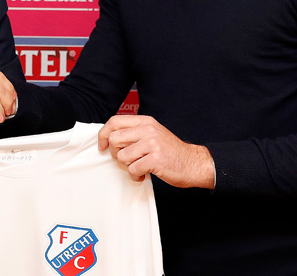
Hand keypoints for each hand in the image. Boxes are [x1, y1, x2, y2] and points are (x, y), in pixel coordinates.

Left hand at [99, 115, 215, 188]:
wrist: (194, 163)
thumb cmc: (170, 151)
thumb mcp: (153, 134)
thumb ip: (135, 133)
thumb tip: (109, 138)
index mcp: (145, 122)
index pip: (114, 121)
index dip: (103, 135)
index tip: (102, 146)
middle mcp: (148, 130)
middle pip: (114, 139)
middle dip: (116, 154)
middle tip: (127, 160)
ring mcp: (152, 144)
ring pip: (122, 156)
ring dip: (128, 166)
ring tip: (139, 167)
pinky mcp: (155, 159)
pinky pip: (133, 169)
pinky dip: (136, 176)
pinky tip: (144, 174)